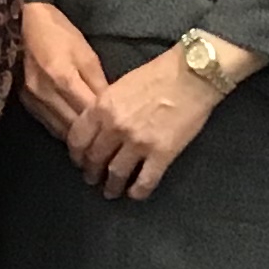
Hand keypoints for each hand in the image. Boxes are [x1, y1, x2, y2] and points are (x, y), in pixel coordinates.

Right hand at [20, 0, 108, 137]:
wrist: (22, 23)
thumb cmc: (59, 33)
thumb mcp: (86, 53)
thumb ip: (98, 83)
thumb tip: (112, 109)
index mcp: (63, 77)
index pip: (89, 112)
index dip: (107, 124)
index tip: (121, 128)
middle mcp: (45, 93)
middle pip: (75, 127)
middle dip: (94, 135)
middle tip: (112, 139)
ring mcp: (32, 100)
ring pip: (61, 132)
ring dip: (79, 138)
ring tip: (97, 140)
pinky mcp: (25, 103)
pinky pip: (50, 126)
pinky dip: (65, 131)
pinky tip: (77, 132)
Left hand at [65, 45, 228, 200]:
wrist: (192, 74)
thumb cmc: (157, 74)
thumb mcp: (120, 85)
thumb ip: (105, 107)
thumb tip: (98, 126)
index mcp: (102, 107)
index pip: (77, 139)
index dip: (76, 155)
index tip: (79, 161)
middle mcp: (115, 127)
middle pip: (94, 159)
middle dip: (91, 173)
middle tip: (93, 179)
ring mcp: (138, 142)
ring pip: (116, 173)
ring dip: (111, 186)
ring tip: (111, 191)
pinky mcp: (162, 153)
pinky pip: (145, 181)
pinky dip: (138, 192)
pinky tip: (135, 194)